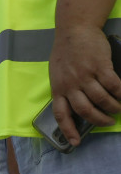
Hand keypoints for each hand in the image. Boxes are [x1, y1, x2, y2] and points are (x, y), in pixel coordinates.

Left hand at [50, 25, 120, 145]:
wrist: (74, 30)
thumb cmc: (65, 52)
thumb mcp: (57, 74)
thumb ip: (64, 88)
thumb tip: (75, 103)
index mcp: (58, 89)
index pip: (61, 115)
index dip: (69, 130)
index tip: (75, 143)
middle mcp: (70, 85)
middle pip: (85, 110)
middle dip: (99, 120)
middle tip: (109, 122)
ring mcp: (85, 76)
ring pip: (101, 99)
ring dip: (113, 107)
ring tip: (118, 109)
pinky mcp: (100, 66)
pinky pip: (113, 85)